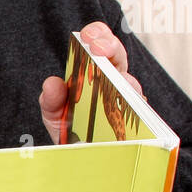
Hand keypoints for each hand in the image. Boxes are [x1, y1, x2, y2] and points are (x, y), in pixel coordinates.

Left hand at [38, 21, 145, 141]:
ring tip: (115, 84)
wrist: (78, 156)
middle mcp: (116, 82)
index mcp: (97, 71)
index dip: (98, 34)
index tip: (88, 36)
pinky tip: (123, 117)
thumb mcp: (54, 112)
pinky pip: (141, 116)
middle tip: (99, 50)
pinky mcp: (137, 123)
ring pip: (133, 87)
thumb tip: (52, 83)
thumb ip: (50, 99)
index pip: (102, 43)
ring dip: (124, 83)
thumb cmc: (69, 127)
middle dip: (111, 48)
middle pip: (120, 58)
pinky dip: (133, 114)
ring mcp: (128, 102)